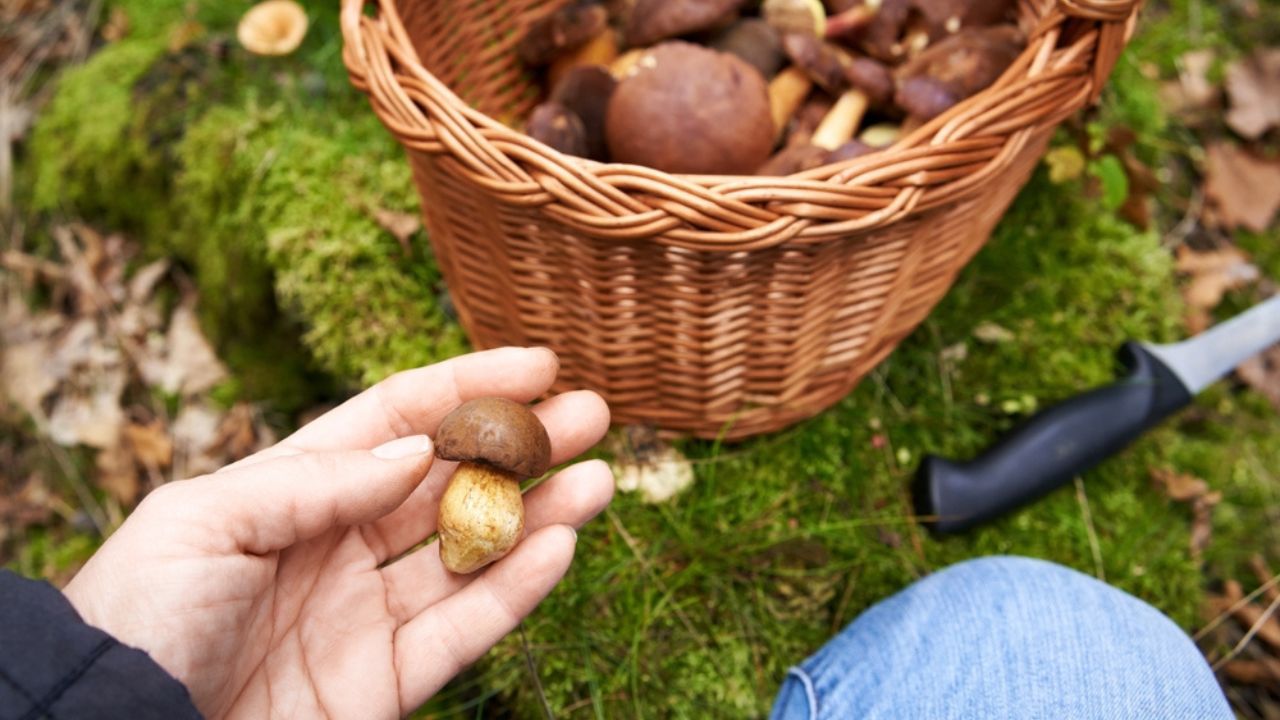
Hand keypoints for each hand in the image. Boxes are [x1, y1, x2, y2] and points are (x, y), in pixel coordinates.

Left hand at [63, 348, 612, 718]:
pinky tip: (561, 545)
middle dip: (520, 446)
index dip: (465, 387)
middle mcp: (336, 546)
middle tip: (592, 414)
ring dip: (539, 514)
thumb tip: (413, 452)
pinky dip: (517, 589)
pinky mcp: (384, 684)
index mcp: (288, 492)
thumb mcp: (204, 520)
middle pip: (449, 484)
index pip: (393, 423)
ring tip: (600, 477)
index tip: (537, 364)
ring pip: (472, 554)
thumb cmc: (134, 619)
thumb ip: (316, 480)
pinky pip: (465, 630)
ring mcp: (364, 616)